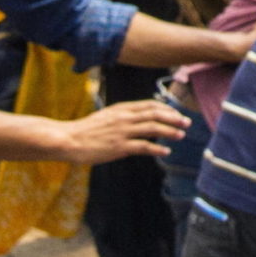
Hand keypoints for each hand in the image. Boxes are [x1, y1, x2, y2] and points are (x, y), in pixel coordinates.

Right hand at [50, 100, 187, 164]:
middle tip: (186, 122)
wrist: (69, 139)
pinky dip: (157, 148)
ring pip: (152, 128)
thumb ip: (123, 116)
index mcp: (121, 108)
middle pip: (155, 114)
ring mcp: (122, 132)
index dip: (166, 108)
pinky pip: (143, 146)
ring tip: (180, 135)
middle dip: (173, 118)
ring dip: (169, 131)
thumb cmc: (87, 130)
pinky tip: (165, 152)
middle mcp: (124, 117)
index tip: (177, 113)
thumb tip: (140, 118)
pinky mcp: (119, 147)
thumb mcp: (107, 116)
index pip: (149, 104)